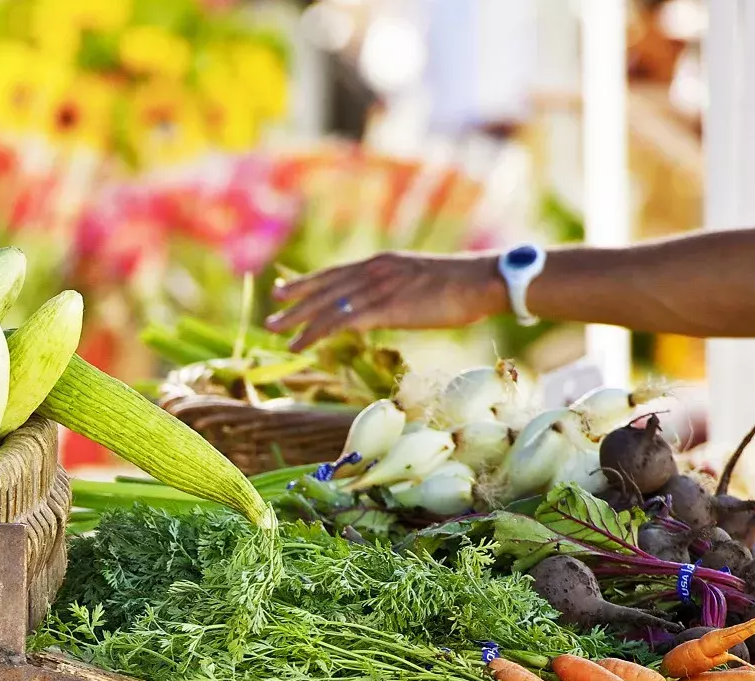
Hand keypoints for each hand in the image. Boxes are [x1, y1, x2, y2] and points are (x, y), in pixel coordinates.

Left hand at [266, 252, 506, 349]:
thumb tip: (383, 307)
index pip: (334, 273)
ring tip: (278, 333)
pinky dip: (317, 333)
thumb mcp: (419, 281)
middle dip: (295, 302)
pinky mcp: (385, 308)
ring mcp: (378, 289)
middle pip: (324, 288)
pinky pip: (341, 322)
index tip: (284, 289)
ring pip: (327, 305)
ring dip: (299, 321)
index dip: (307, 283)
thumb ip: (395, 289)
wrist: (483, 281)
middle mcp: (373, 271)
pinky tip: (302, 343)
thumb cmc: (460, 286)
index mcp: (381, 263)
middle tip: (271, 314)